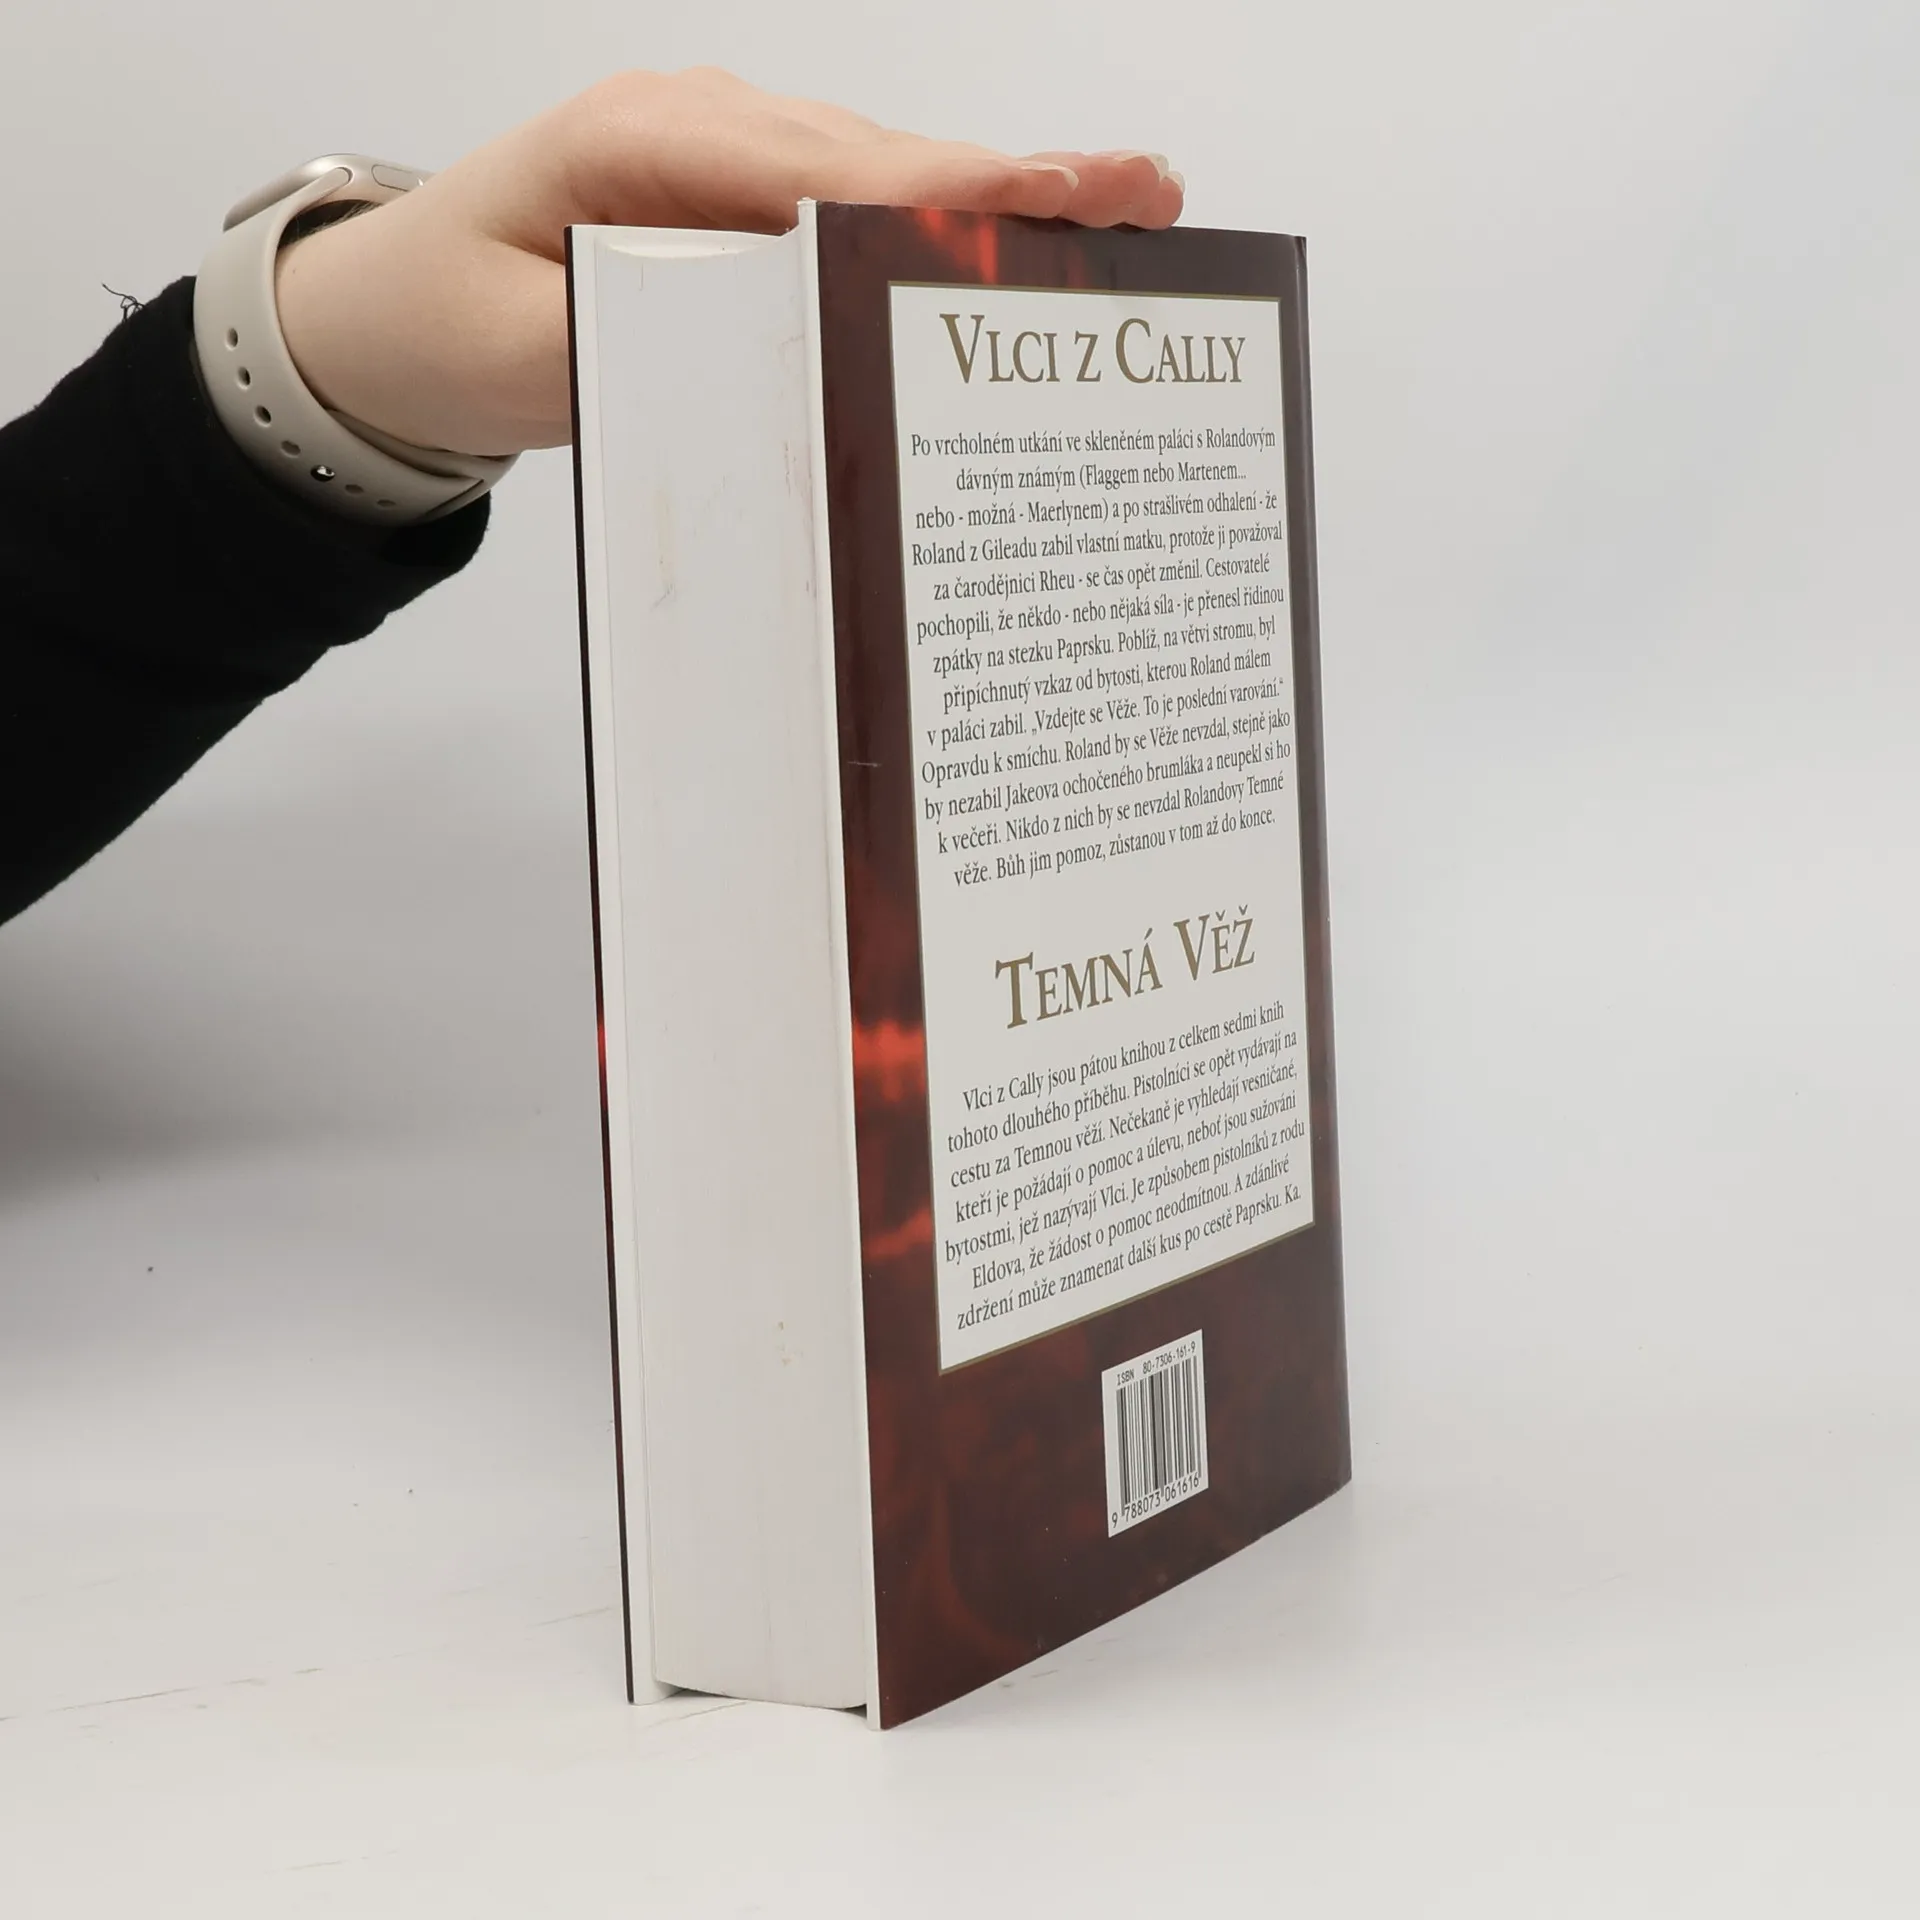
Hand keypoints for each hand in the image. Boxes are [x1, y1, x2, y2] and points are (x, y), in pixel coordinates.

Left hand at [275, 69, 1183, 457]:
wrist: (378, 315)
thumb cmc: (439, 327)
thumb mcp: (521, 359)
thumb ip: (648, 348)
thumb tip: (784, 350)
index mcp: (644, 147)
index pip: (825, 171)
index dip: (949, 190)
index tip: (1056, 198)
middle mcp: (700, 130)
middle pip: (880, 158)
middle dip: (1015, 181)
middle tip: (1148, 192)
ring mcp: (723, 159)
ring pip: (878, 178)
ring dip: (991, 203)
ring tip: (1120, 214)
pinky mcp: (735, 202)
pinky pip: (849, 210)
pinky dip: (932, 234)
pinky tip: (1014, 250)